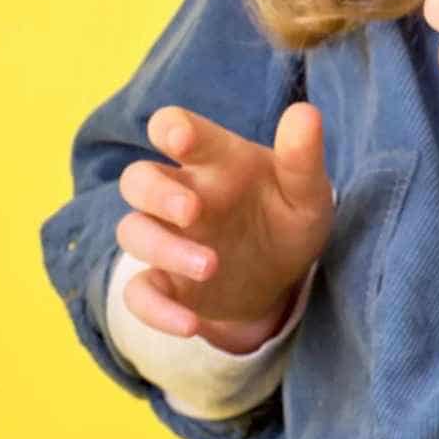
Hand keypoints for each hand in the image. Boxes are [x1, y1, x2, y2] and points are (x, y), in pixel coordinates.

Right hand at [115, 102, 332, 351]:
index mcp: (211, 161)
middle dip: (156, 193)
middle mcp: (179, 195)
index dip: (169, 129)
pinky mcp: (165, 283)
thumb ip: (303, 157)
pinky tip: (190, 325)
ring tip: (210, 266)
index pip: (172, 127)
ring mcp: (166, 239)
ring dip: (164, 248)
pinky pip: (137, 292)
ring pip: (133, 232)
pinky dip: (155, 309)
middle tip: (192, 212)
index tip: (179, 139)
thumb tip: (305, 113)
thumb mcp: (306, 192)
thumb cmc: (287, 218)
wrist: (279, 279)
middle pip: (137, 179)